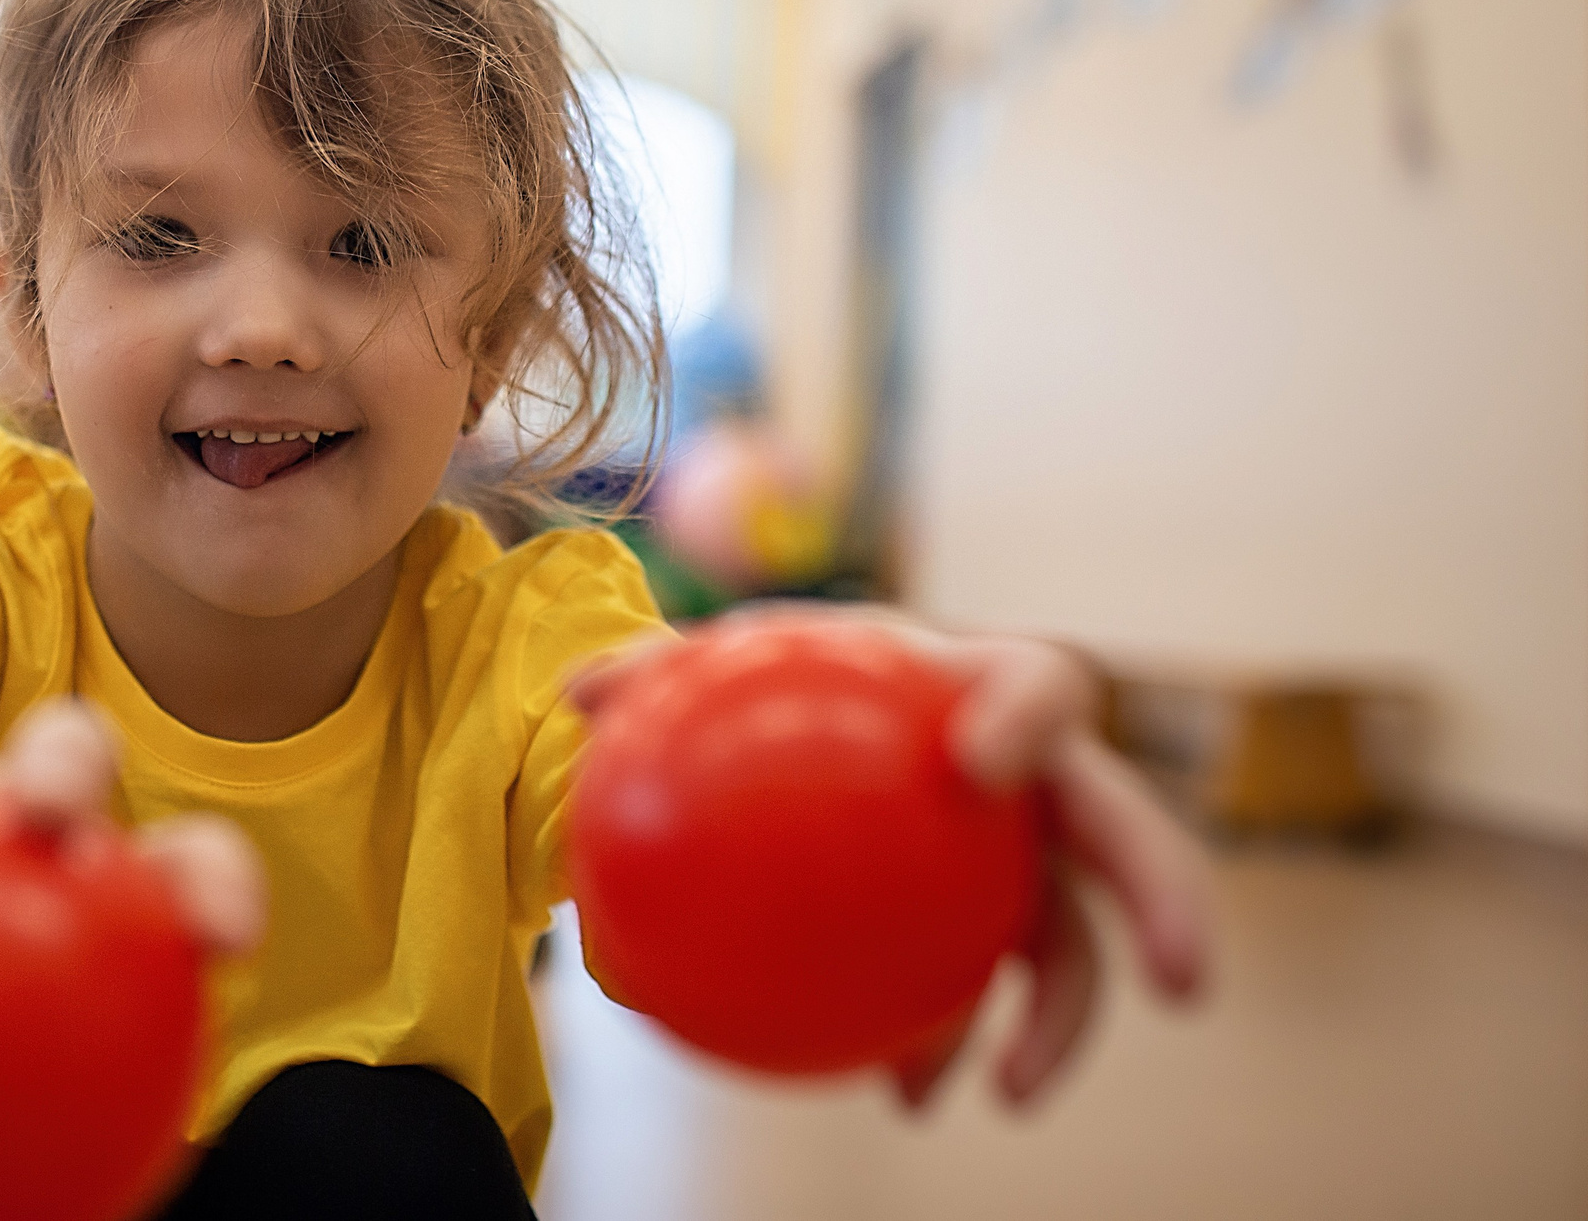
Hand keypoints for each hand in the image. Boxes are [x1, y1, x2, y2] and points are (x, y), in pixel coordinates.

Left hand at [571, 603, 1210, 1109]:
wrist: (805, 733)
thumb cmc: (781, 686)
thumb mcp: (721, 670)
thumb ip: (663, 674)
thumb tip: (582, 691)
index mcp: (976, 687)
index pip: (1038, 684)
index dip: (1029, 715)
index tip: (982, 762)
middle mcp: (1031, 779)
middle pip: (1122, 828)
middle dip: (1166, 898)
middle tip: (1184, 982)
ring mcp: (1022, 861)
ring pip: (1074, 940)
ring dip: (1060, 1022)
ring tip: (1012, 1096)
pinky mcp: (993, 930)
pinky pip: (990, 994)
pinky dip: (955, 1042)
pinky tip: (901, 1091)